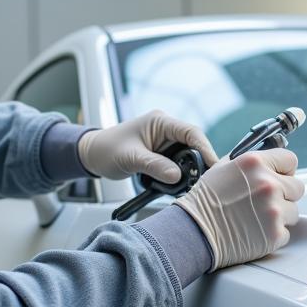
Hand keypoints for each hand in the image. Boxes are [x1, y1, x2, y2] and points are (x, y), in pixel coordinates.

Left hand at [77, 110, 217, 182]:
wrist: (93, 155)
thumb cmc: (107, 149)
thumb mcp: (131, 158)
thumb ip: (154, 165)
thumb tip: (177, 176)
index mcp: (160, 121)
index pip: (191, 132)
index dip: (204, 148)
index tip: (213, 165)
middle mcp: (167, 129)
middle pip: (194, 144)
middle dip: (199, 162)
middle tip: (204, 180)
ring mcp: (166, 142)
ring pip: (188, 156)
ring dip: (190, 170)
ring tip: (193, 185)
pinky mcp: (163, 155)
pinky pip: (179, 164)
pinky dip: (181, 175)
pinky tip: (181, 185)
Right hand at [175, 149, 304, 269]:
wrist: (194, 233)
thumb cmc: (205, 202)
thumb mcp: (222, 168)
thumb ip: (250, 162)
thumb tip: (268, 161)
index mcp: (254, 163)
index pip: (290, 160)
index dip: (284, 171)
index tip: (279, 178)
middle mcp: (267, 184)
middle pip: (297, 187)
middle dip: (284, 194)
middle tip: (264, 202)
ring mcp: (274, 210)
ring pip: (293, 211)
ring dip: (279, 216)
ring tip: (256, 218)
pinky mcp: (275, 234)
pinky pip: (286, 232)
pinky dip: (272, 234)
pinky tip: (254, 231)